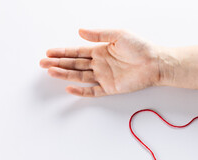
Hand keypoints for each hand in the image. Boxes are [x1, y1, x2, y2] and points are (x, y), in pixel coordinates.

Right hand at [40, 29, 163, 96]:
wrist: (154, 62)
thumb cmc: (139, 47)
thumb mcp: (118, 35)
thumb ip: (98, 34)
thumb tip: (79, 32)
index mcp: (100, 50)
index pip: (77, 52)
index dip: (63, 52)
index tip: (49, 52)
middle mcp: (99, 64)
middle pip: (75, 64)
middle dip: (58, 63)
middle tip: (43, 63)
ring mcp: (104, 76)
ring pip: (80, 76)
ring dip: (65, 75)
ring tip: (50, 72)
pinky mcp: (110, 88)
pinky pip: (93, 91)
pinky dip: (81, 91)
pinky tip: (70, 88)